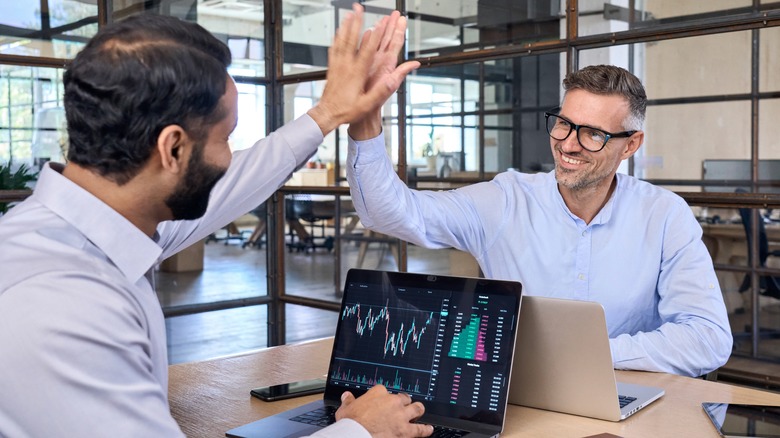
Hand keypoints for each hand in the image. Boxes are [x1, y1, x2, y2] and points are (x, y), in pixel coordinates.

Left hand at [308, 3, 419, 135]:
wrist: (327, 114)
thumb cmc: (347, 111)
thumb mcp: (367, 104)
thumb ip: (380, 91)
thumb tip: (393, 79)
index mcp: (356, 74)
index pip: (367, 51)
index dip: (374, 36)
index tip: (379, 24)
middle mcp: (346, 66)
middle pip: (352, 39)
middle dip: (357, 23)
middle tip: (359, 9)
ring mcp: (337, 65)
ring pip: (341, 41)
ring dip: (346, 26)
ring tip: (349, 14)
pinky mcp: (332, 68)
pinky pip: (334, 48)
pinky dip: (337, 37)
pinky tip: (338, 31)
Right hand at [336, 385, 432, 436]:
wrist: (356, 435)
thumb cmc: (350, 423)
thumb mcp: (345, 409)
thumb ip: (348, 401)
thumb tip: (346, 396)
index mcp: (378, 393)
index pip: (385, 391)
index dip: (384, 398)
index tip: (383, 403)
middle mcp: (392, 401)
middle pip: (404, 398)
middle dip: (404, 403)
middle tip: (402, 407)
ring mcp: (401, 415)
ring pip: (416, 409)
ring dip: (418, 410)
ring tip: (419, 411)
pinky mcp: (406, 430)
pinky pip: (420, 429)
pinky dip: (426, 429)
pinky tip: (428, 429)